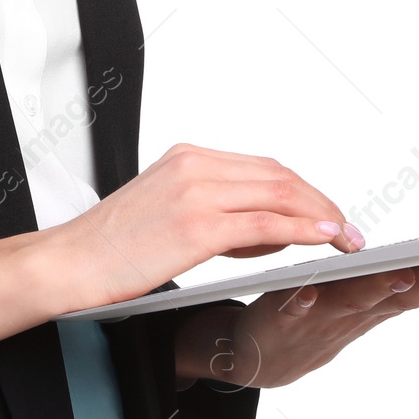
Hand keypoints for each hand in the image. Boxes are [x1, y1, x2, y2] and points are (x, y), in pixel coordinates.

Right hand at [37, 143, 364, 314]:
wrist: (70, 262)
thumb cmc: (112, 246)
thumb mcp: (166, 208)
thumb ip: (214, 207)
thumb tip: (265, 229)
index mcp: (187, 156)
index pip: (263, 166)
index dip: (304, 189)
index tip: (327, 211)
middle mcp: (195, 164)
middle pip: (279, 175)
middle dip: (321, 201)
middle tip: (349, 228)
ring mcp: (197, 191)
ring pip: (280, 194)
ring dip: (321, 215)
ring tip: (346, 238)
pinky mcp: (198, 224)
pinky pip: (266, 224)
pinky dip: (304, 229)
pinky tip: (325, 239)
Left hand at [173, 249, 418, 389]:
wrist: (260, 356)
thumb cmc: (317, 319)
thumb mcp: (368, 302)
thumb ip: (402, 284)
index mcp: (379, 299)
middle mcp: (358, 310)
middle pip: (403, 293)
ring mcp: (323, 317)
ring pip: (356, 302)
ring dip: (377, 290)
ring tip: (399, 274)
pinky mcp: (285, 319)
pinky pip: (293, 309)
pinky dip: (302, 301)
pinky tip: (307, 291)